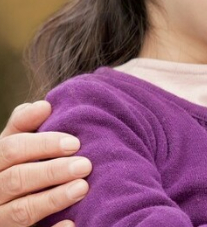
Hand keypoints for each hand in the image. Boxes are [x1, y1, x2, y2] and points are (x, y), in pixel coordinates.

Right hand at [0, 101, 91, 226]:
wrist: (6, 204)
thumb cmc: (15, 168)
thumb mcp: (12, 147)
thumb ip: (23, 126)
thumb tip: (44, 105)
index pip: (10, 150)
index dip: (42, 144)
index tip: (75, 142)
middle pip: (16, 180)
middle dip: (52, 171)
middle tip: (85, 164)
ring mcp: (0, 218)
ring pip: (21, 211)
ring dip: (53, 199)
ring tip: (83, 187)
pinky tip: (72, 223)